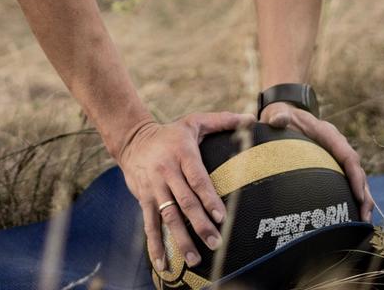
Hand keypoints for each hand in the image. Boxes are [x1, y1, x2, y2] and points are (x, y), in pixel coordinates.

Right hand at [114, 111, 248, 274]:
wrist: (132, 139)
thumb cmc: (170, 133)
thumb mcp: (194, 122)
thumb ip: (222, 121)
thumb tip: (250, 118)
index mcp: (182, 154)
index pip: (197, 178)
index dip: (208, 198)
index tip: (221, 216)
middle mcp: (167, 172)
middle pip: (185, 201)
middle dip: (200, 224)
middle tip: (216, 242)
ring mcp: (154, 187)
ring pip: (168, 216)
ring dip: (181, 239)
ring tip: (194, 258)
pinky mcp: (144, 199)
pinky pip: (149, 224)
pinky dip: (155, 245)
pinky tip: (163, 264)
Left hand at [258, 103, 373, 220]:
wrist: (286, 116)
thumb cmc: (283, 117)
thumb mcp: (279, 115)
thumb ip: (279, 117)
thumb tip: (278, 119)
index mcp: (329, 134)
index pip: (348, 156)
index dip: (355, 175)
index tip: (359, 195)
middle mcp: (338, 147)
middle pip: (357, 172)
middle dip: (364, 194)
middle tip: (364, 218)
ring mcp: (337, 158)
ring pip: (356, 180)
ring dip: (362, 201)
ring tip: (363, 223)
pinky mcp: (333, 167)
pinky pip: (347, 184)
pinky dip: (351, 200)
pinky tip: (350, 219)